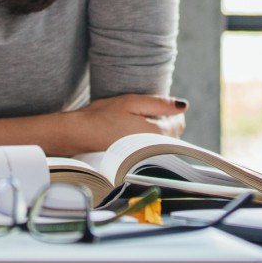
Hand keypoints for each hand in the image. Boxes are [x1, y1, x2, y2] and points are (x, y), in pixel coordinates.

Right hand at [63, 94, 187, 154]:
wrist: (77, 134)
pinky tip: (129, 133)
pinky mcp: (132, 160)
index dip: (173, 112)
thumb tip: (184, 106)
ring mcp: (142, 156)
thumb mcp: (132, 102)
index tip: (161, 106)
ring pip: (159, 143)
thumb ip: (159, 104)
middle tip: (147, 112)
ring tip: (137, 121)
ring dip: (155, 133)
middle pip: (171, 135)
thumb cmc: (103, 115)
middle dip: (165, 123)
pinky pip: (147, 149)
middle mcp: (152, 149)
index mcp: (156, 133)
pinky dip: (145, 141)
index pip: (178, 124)